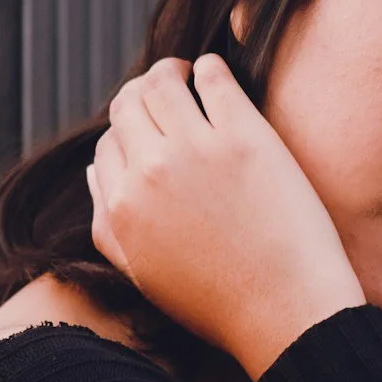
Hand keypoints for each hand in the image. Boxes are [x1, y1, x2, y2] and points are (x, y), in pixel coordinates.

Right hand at [86, 54, 364, 379]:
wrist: (286, 314)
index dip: (124, 136)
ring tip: (188, 73)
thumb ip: (105, 225)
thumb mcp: (141, 272)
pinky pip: (213, 78)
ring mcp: (196, 150)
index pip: (105, 145)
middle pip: (126, 105)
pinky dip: (208, 68)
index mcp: (121, 206)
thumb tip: (95, 172)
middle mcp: (149, 171)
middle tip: (164, 89)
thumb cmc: (217, 302)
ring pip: (161, 83)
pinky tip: (214, 73)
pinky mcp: (244, 137)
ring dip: (170, 71)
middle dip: (139, 94)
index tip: (147, 134)